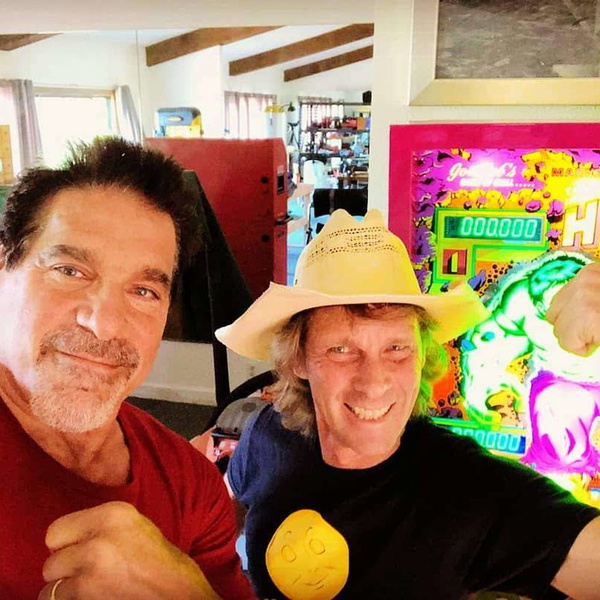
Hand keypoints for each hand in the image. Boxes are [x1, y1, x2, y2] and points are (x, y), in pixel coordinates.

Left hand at [38, 501, 219, 599]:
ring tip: (93, 591)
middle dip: (64, 572)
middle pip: (50, 561)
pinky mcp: (86, 598)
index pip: (56, 531)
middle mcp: (98, 537)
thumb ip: (102, 527)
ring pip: (50, 588)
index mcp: (113, 513)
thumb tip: (69, 540)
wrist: (180, 595)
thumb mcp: (137, 527)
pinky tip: (97, 599)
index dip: (64, 546)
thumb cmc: (163, 565)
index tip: (77, 553)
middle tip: (88, 576)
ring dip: (66, 593)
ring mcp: (91, 570)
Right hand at [546, 261, 599, 356]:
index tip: (595, 343)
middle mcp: (581, 298)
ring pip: (555, 309)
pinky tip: (589, 301)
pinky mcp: (587, 271)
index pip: (567, 343)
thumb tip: (574, 346)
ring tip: (589, 315)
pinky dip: (573, 300)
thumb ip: (588, 342)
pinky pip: (564, 292)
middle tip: (592, 330)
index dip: (582, 347)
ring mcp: (583, 281)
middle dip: (573, 332)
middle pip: (557, 326)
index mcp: (590, 318)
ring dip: (568, 315)